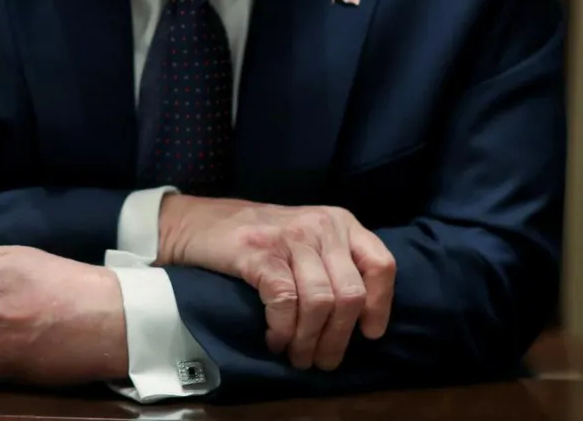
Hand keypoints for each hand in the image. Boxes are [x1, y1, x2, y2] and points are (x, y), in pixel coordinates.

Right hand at [157, 195, 395, 370]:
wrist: (201, 222)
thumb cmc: (260, 239)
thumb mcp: (308, 239)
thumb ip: (336, 264)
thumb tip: (361, 319)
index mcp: (341, 223)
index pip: (382, 265)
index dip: (380, 305)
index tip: (368, 333)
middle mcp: (322, 226)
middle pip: (350, 294)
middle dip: (338, 337)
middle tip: (321, 360)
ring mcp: (291, 238)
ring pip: (320, 303)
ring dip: (309, 340)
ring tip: (296, 356)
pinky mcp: (261, 253)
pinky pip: (285, 301)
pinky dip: (283, 329)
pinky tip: (274, 339)